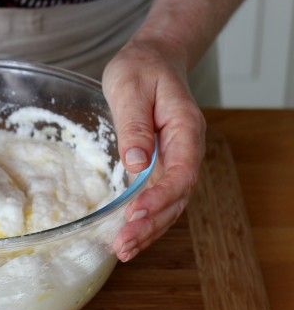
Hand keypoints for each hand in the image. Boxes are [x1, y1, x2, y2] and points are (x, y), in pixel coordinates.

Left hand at [102, 35, 205, 261]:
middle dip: (151, 224)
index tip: (134, 214)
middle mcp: (186, 150)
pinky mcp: (161, 166)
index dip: (159, 198)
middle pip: (177, 197)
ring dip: (148, 230)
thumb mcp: (131, 88)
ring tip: (123, 250)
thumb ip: (135, 126)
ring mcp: (175, 160)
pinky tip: (128, 236)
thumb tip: (136, 163)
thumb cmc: (141, 69)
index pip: (180, 173)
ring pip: (170, 204)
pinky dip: (145, 220)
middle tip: (123, 245)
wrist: (152, 60)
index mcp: (185, 130)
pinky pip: (158, 198)